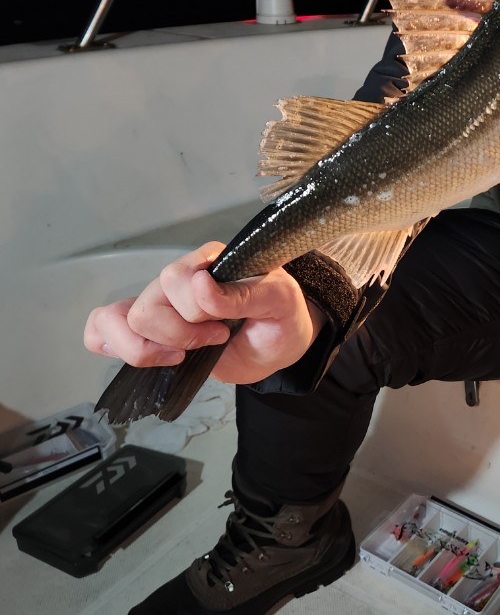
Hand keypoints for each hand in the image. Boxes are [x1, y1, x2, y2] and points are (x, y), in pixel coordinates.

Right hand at [83, 242, 326, 383]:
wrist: (279, 345)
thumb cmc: (281, 316)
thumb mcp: (279, 301)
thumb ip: (242, 294)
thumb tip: (199, 285)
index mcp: (209, 261)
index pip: (174, 279)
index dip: (195, 312)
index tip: (226, 327)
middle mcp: (179, 278)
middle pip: (145, 307)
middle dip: (179, 335)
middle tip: (214, 339)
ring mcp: (160, 304)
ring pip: (120, 320)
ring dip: (151, 348)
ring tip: (183, 355)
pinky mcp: (148, 330)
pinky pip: (102, 329)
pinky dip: (114, 345)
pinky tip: (150, 356)